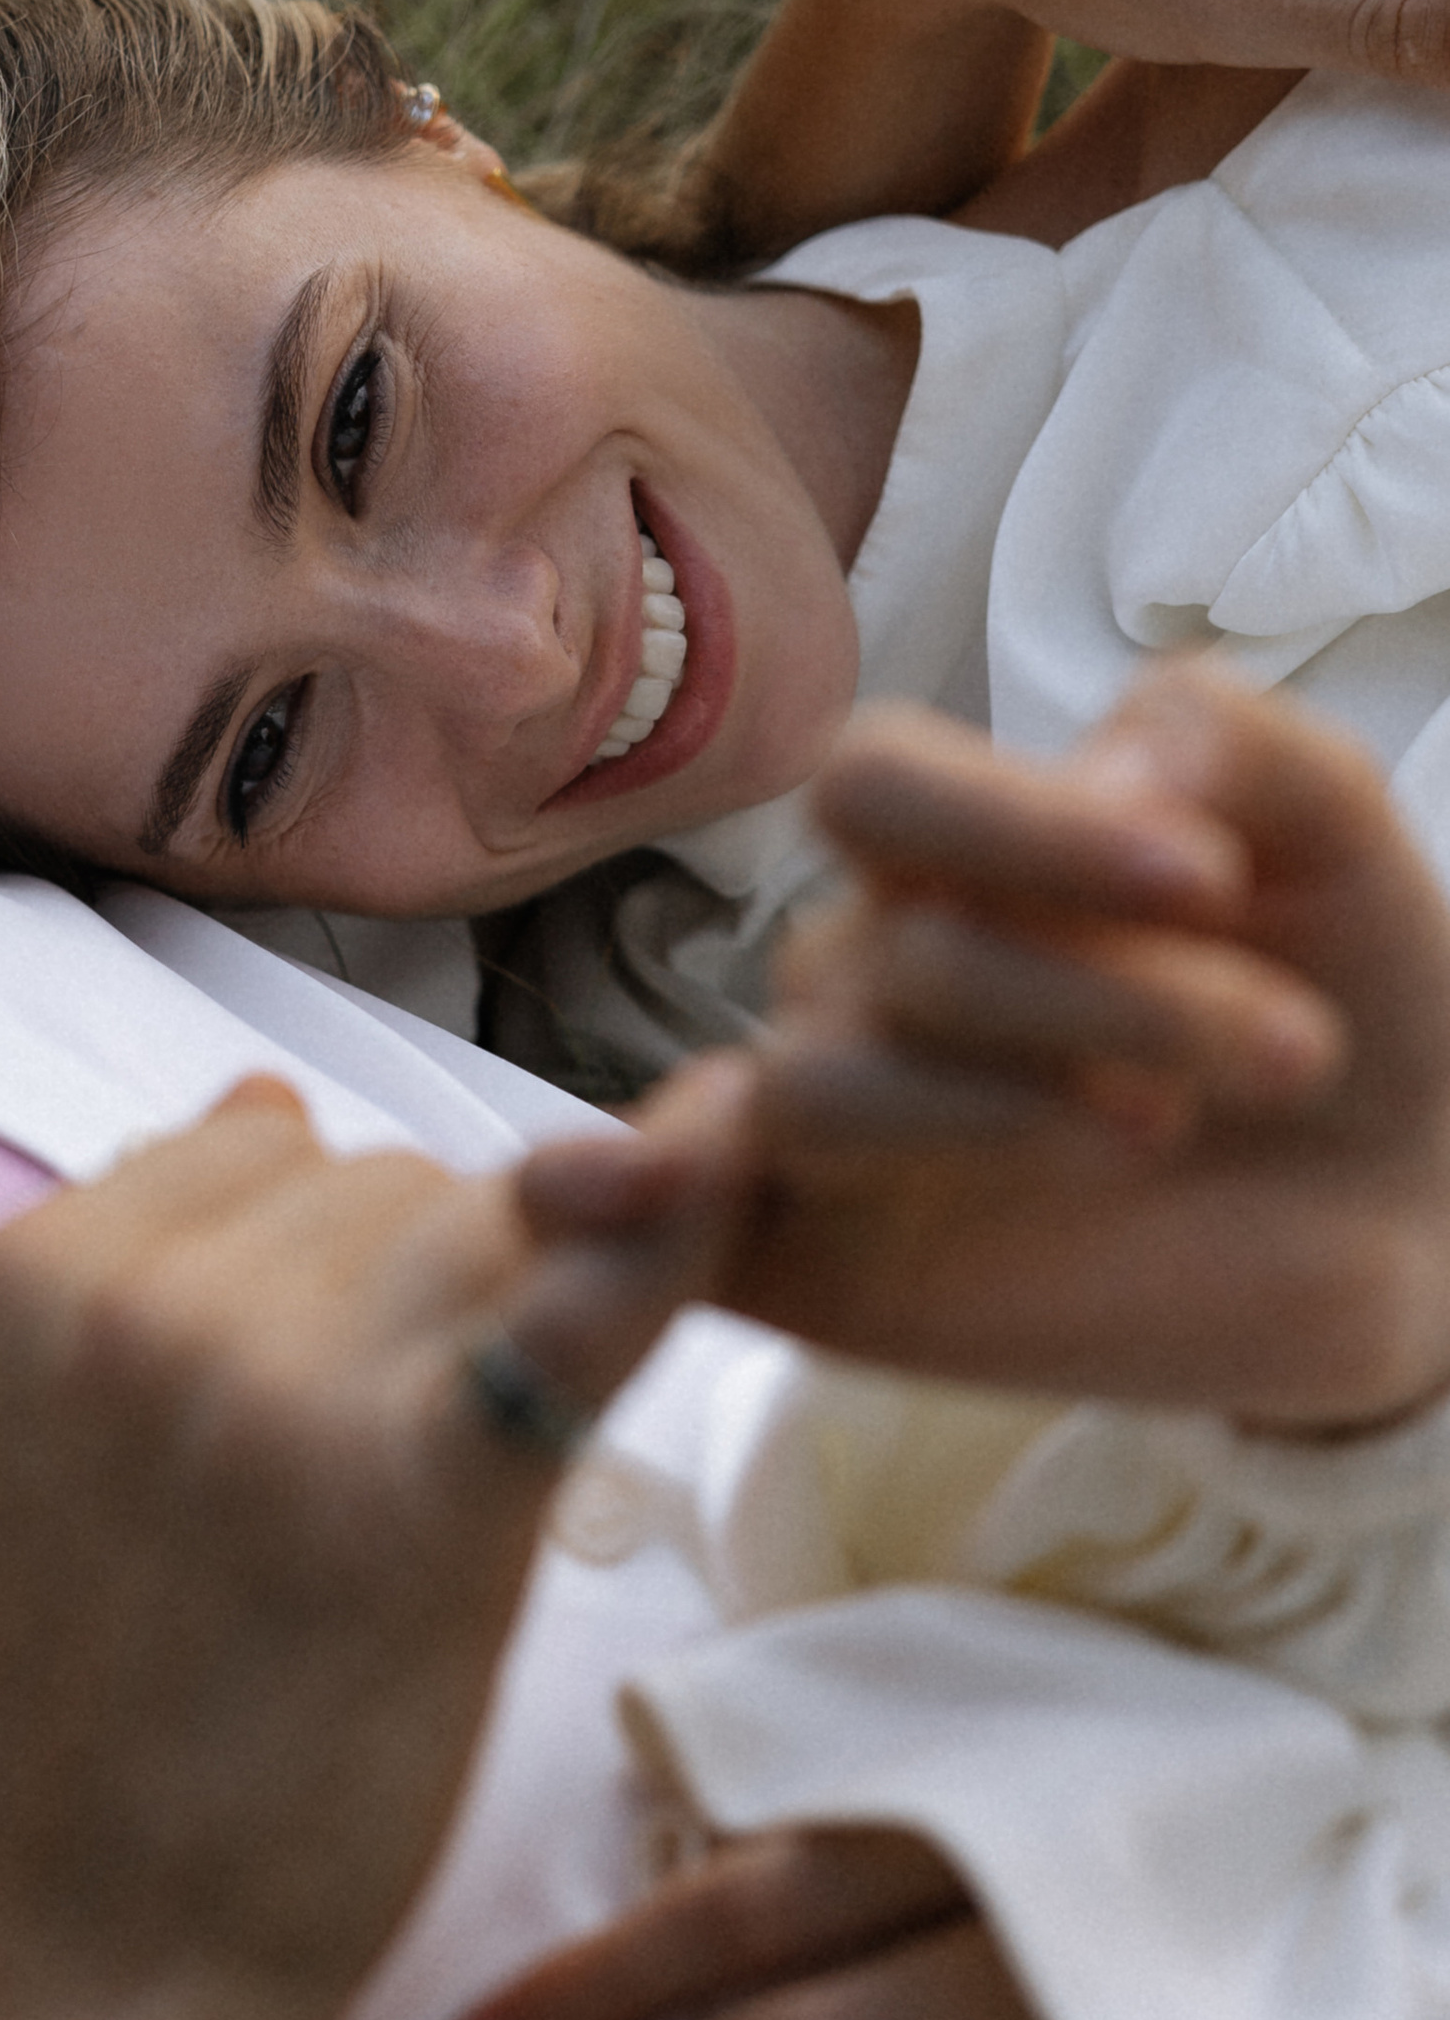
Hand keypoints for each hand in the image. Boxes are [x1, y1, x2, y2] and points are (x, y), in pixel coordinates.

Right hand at [0, 1081, 732, 2019]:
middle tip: (351, 1515)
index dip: (332, 1267)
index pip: (267, 1144)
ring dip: (510, 1343)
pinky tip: (743, 1146)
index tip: (312, 1404)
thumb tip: (270, 1100)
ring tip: (406, 1542)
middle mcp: (141, 1283)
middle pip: (392, 1186)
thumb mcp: (45, 1457)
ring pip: (493, 1233)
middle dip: (422, 1304)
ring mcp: (274, 1372)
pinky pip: (588, 1302)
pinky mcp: (418, 1484)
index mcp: (29, 1267)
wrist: (59, 1992)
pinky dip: (677, 1225)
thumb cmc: (72, 1748)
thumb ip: (155, 1276)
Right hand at [619, 668, 1449, 1427]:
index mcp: (953, 851)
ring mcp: (831, 1130)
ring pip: (823, 1089)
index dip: (1019, 826)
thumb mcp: (1330, 835)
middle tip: (1296, 1051)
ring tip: (1163, 1136)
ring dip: (1005, 1109)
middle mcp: (865, 976)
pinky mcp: (817, 1274)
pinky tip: (677, 1192)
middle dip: (1111, 1000)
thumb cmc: (1345, 1002)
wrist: (1407, 1215)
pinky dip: (645, 1213)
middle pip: (898, 952)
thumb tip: (1099, 769)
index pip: (877, 783)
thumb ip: (1222, 744)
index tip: (1207, 879)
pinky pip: (692, 1238)